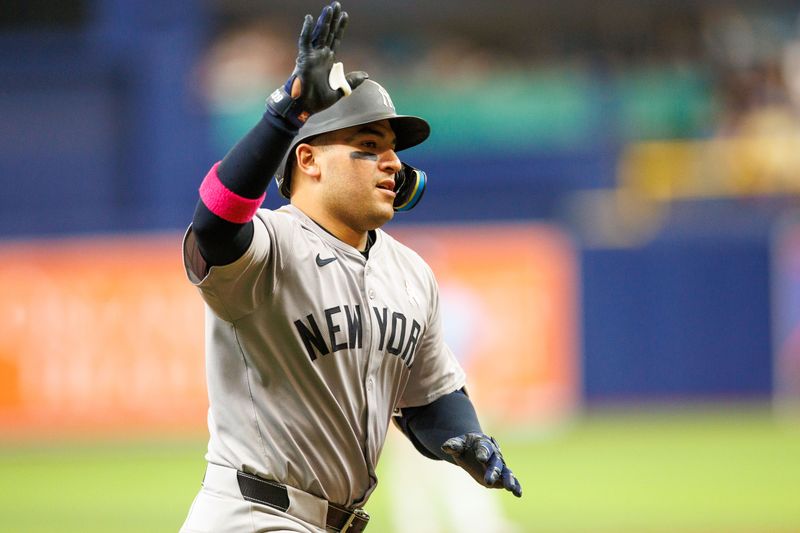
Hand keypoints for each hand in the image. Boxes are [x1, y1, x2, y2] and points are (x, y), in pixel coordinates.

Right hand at [267, 1, 367, 126]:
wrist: (304, 108)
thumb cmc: (318, 101)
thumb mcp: (340, 90)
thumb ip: (352, 81)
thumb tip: (366, 75)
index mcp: (328, 61)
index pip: (336, 39)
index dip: (340, 28)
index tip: (345, 15)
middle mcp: (320, 55)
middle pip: (328, 33)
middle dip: (333, 19)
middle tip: (337, 5)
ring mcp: (311, 56)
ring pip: (318, 34)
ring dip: (324, 21)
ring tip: (330, 8)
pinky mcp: (303, 58)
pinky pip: (304, 41)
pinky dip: (306, 30)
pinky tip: (309, 18)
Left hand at [441, 432, 522, 496]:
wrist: (474, 447)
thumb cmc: (465, 446)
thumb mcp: (458, 444)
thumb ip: (454, 445)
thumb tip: (445, 447)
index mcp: (483, 444)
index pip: (483, 448)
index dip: (482, 453)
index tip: (481, 458)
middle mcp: (494, 454)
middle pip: (495, 463)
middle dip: (493, 471)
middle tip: (489, 480)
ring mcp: (499, 465)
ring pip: (505, 472)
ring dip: (508, 480)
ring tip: (510, 488)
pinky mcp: (502, 474)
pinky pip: (511, 479)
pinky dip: (516, 485)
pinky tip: (518, 494)